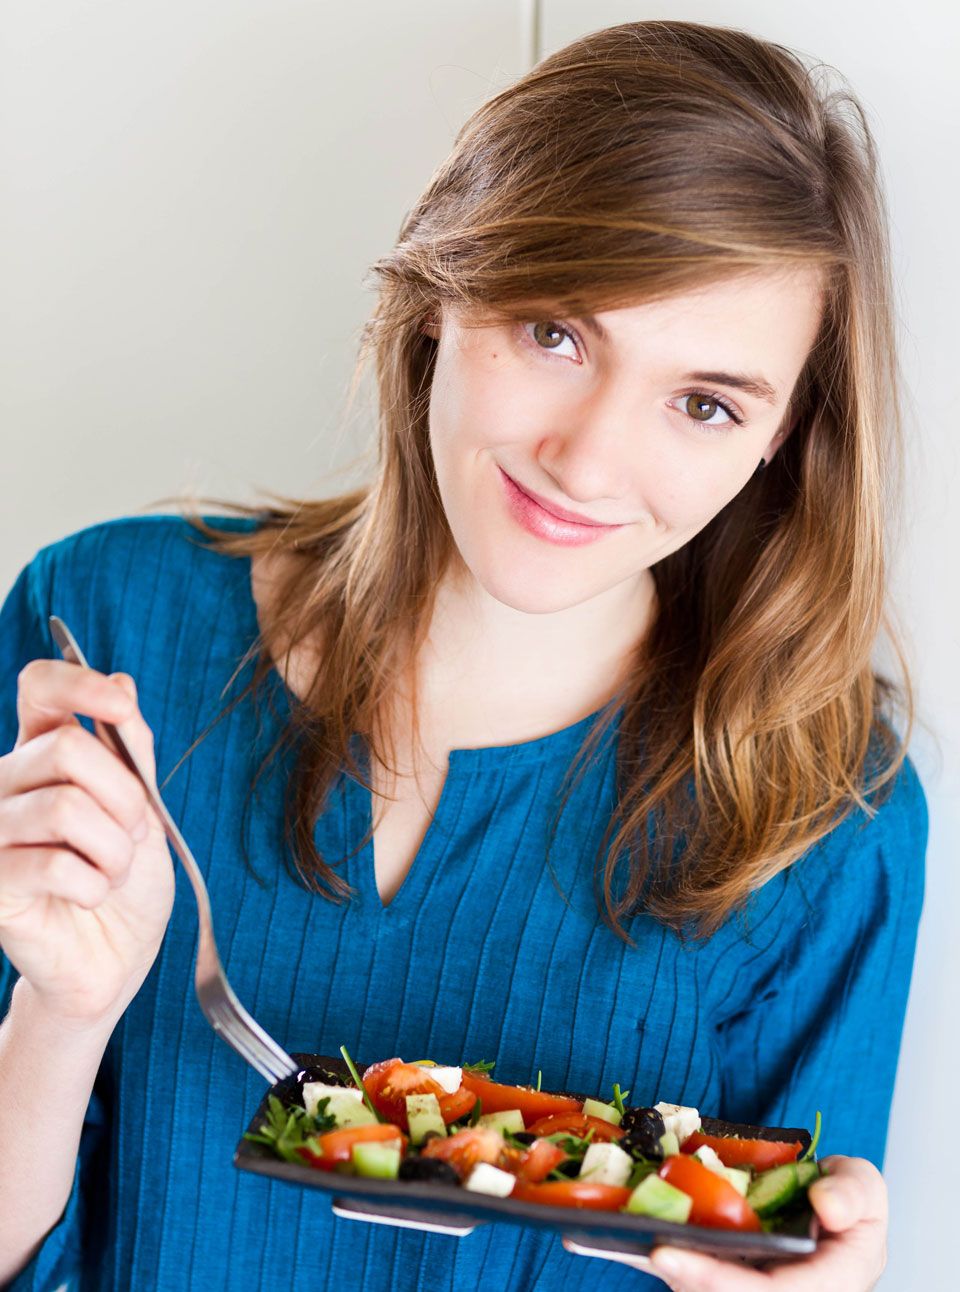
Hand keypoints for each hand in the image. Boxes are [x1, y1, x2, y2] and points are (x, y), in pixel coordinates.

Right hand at [0, 659, 174, 1027]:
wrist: (113, 958)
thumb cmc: (126, 881)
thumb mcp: (143, 809)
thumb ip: (132, 752)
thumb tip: (122, 683)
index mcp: (42, 754)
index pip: (40, 689)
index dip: (78, 685)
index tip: (121, 707)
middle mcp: (6, 783)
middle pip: (66, 749)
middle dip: (124, 795)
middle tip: (136, 833)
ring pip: (66, 808)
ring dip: (114, 848)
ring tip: (114, 872)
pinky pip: (57, 865)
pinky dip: (95, 885)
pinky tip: (90, 897)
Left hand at [562, 1156, 886, 1289]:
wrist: (820, 1211)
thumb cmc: (841, 1206)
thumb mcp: (863, 1194)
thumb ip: (855, 1196)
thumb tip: (826, 1209)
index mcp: (815, 1288)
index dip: (714, 1282)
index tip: (669, 1257)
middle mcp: (763, 1288)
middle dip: (674, 1277)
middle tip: (634, 1248)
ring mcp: (727, 1279)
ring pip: (679, 1281)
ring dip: (634, 1259)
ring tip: (583, 1235)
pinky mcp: (700, 1266)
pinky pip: (661, 1260)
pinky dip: (620, 1247)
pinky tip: (578, 1233)